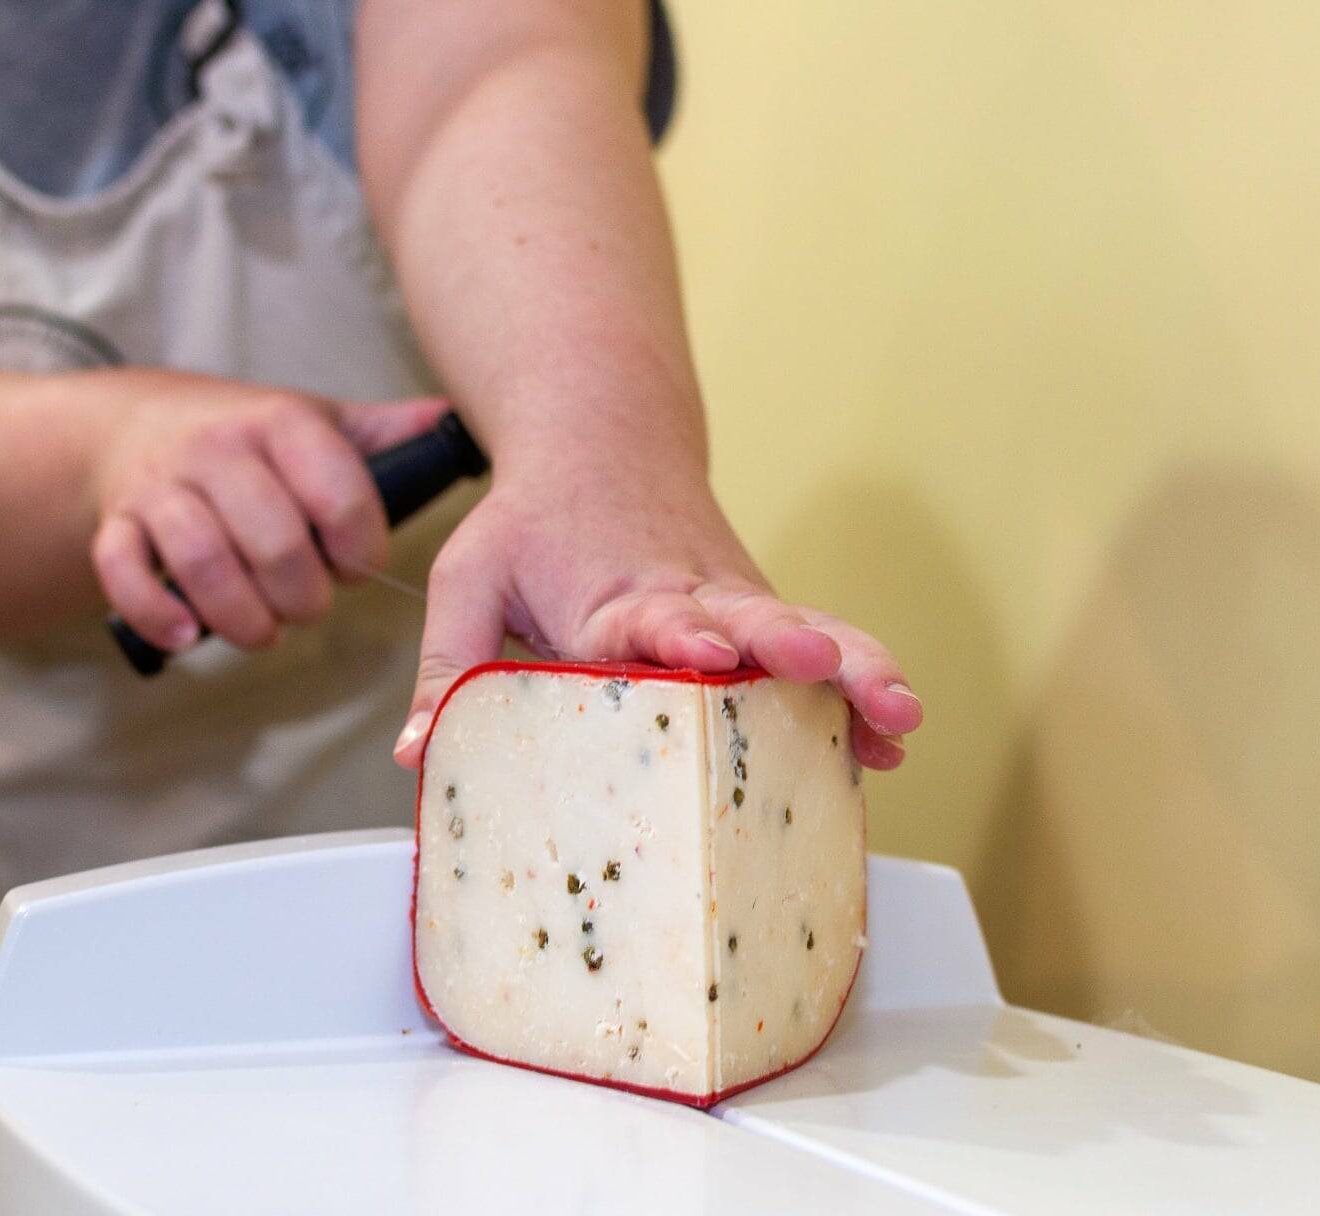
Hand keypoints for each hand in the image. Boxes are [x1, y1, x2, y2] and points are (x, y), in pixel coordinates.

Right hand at [93, 375, 449, 651]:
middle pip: (275, 541)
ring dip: (242, 617)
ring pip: (202, 561)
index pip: (340, 498)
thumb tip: (456, 422)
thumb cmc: (246, 437)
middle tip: (308, 608)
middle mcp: (220, 449)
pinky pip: (124, 572)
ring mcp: (162, 487)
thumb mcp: (317, 421)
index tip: (355, 565)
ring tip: (264, 631)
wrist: (135, 425)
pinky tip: (187, 636)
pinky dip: (156, 613)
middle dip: (303, 597)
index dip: (360, 552)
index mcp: (282, 423)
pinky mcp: (116, 523)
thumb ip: (386, 433)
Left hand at [391, 465, 923, 769]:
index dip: (678, 636)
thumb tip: (419, 755)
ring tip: (901, 717)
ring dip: (856, 672)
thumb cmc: (530, 524)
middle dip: (794, 649)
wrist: (600, 446)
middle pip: (750, 622)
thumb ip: (446, 666)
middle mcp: (688, 599)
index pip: (646, 619)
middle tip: (830, 666)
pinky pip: (821, 655)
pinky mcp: (760, 619)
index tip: (706, 649)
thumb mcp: (468, 578)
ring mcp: (736, 608)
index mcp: (609, 596)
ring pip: (807, 635)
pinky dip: (857, 692)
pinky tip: (891, 742)